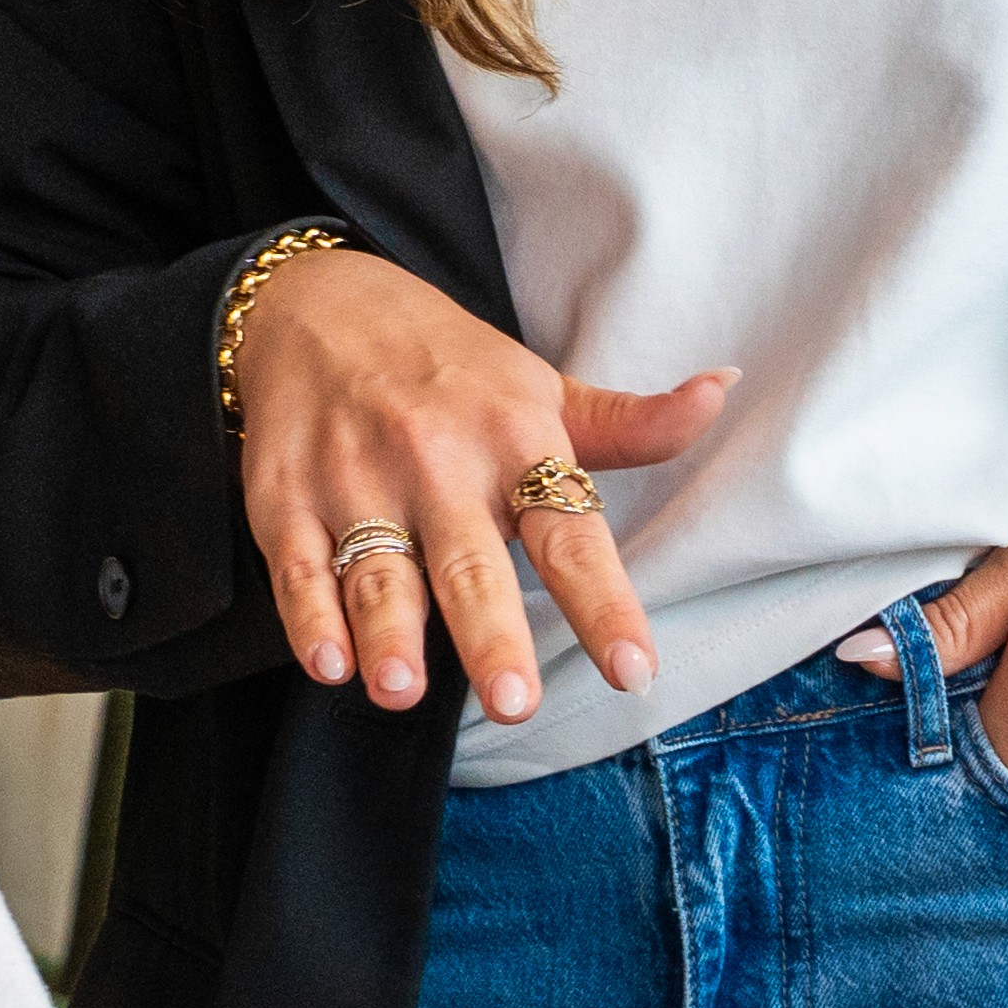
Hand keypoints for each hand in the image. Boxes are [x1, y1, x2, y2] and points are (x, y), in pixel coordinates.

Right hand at [232, 240, 726, 731]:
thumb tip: (721, 391)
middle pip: (469, 563)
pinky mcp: (286, 498)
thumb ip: (629, 423)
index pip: (570, 531)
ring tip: (401, 692)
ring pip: (378, 570)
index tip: (634, 670)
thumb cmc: (447, 366)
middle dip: (489, 635)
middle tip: (513, 703)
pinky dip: (310, 617)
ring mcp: (357, 480)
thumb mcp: (539, 387)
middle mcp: (437, 461)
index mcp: (513, 439)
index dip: (604, 603)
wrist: (315, 303)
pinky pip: (298, 568)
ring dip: (389, 633)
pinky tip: (330, 663)